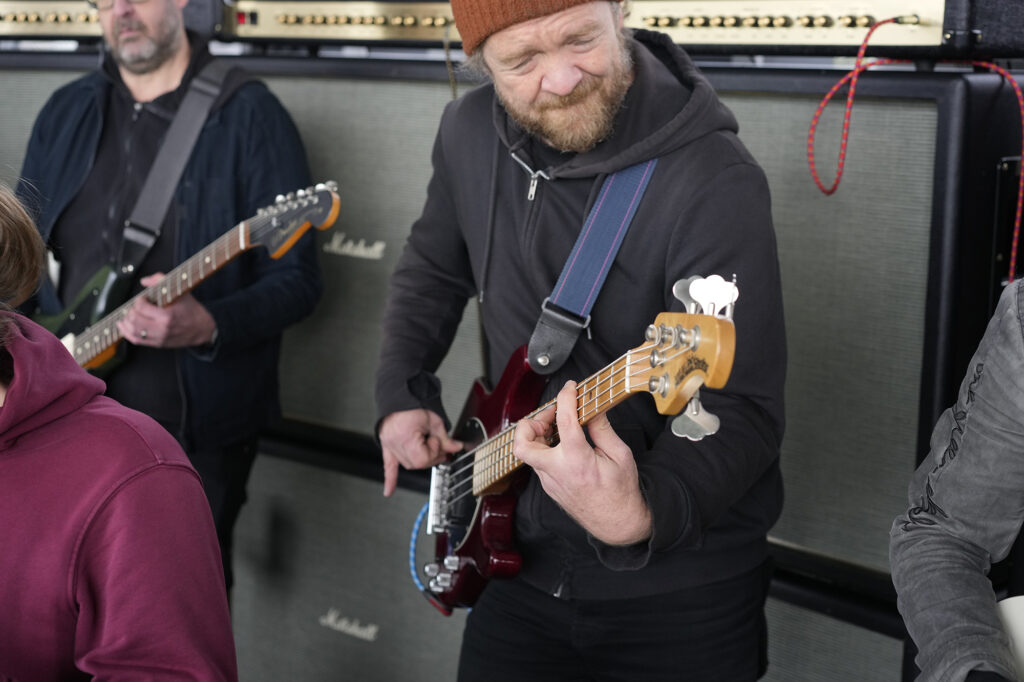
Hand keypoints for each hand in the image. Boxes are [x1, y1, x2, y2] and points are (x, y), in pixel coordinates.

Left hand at [117, 273, 217, 348]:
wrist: (202, 329)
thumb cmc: (191, 310)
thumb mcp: (181, 292)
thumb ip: (161, 281)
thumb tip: (144, 281)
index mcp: (167, 316)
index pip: (141, 307)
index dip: (138, 301)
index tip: (143, 298)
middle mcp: (162, 329)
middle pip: (134, 320)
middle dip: (131, 311)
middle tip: (136, 306)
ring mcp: (159, 338)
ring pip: (133, 331)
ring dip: (126, 322)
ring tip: (128, 315)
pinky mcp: (157, 344)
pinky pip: (136, 340)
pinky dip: (126, 332)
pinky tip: (124, 326)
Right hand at [378, 409, 462, 496]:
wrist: (399, 397)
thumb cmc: (413, 404)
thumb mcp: (433, 420)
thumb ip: (444, 437)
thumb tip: (456, 447)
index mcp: (406, 437)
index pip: (423, 458)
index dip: (434, 452)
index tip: (438, 442)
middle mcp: (395, 443)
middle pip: (416, 463)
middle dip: (431, 456)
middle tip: (439, 446)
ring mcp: (389, 446)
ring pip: (408, 464)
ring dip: (420, 460)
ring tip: (427, 447)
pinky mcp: (387, 446)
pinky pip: (388, 466)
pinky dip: (390, 479)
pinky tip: (388, 491)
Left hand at [515, 381, 651, 545]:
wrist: (618, 524)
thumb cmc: (622, 493)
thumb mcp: (620, 455)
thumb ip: (602, 429)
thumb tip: (591, 408)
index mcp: (577, 462)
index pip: (564, 421)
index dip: (566, 398)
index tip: (570, 388)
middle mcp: (557, 472)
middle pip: (522, 444)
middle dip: (530, 423)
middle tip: (550, 415)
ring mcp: (550, 482)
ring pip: (529, 453)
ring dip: (538, 435)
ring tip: (558, 427)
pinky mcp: (549, 487)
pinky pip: (538, 462)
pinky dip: (545, 447)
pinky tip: (562, 443)